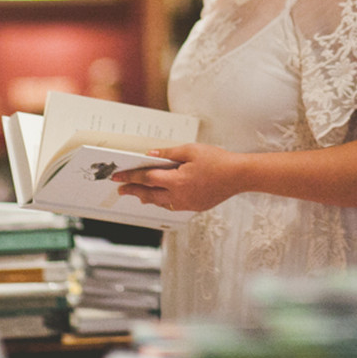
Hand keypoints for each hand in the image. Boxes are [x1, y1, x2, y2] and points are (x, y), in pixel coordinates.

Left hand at [112, 143, 242, 212]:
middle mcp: (179, 195)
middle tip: (121, 189)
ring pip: (160, 203)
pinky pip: (173, 206)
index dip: (130, 176)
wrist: (238, 175)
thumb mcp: (191, 150)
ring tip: (138, 194)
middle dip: (133, 190)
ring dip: (147, 197)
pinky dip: (163, 201)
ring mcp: (187, 203)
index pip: (146, 178)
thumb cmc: (218, 160)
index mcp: (176, 180)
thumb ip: (169, 154)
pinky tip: (162, 198)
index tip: (118, 176)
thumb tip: (151, 155)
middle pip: (149, 195)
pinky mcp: (195, 206)